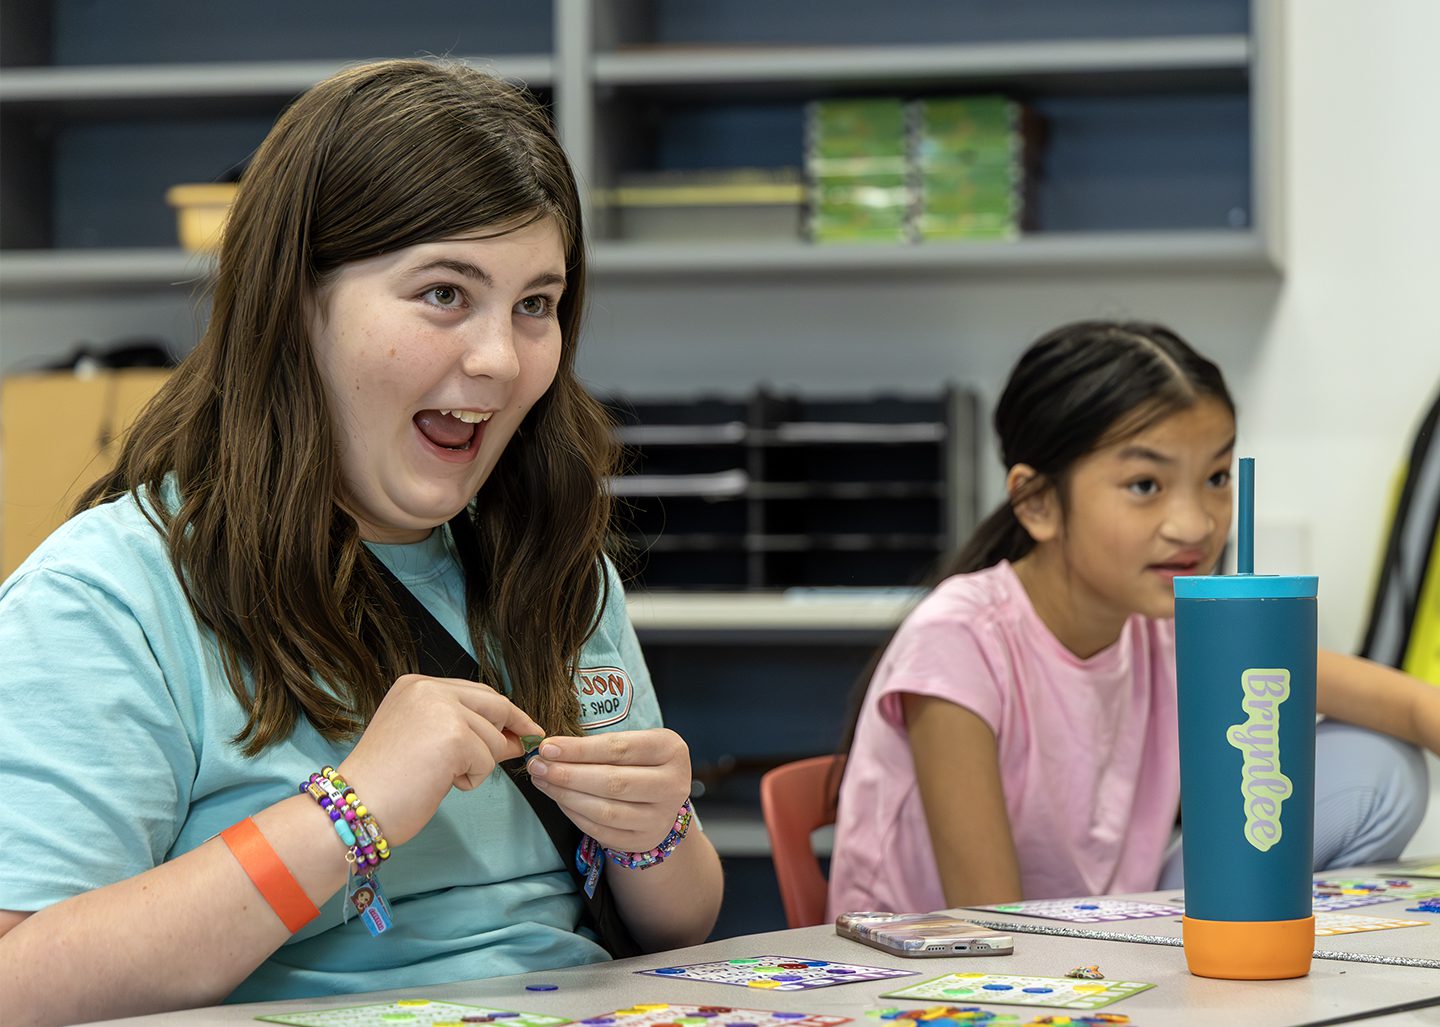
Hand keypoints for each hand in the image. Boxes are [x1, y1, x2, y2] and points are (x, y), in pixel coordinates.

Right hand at [336, 673, 543, 847]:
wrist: (356, 806)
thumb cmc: (386, 783)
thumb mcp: (426, 742)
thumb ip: (465, 730)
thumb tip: (517, 736)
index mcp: (417, 684)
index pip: (478, 692)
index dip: (504, 713)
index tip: (526, 727)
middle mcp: (429, 689)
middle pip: (495, 706)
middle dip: (511, 731)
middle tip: (522, 749)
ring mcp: (442, 709)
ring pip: (493, 738)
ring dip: (477, 765)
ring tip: (439, 775)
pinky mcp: (454, 736)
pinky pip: (487, 761)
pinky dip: (471, 779)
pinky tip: (440, 782)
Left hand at [525, 728, 691, 853]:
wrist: (664, 798)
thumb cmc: (643, 761)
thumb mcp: (635, 742)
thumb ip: (602, 744)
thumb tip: (551, 748)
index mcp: (671, 750)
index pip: (619, 749)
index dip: (579, 749)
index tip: (547, 747)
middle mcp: (672, 785)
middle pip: (612, 782)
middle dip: (568, 774)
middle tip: (538, 766)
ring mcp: (660, 817)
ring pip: (604, 810)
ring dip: (566, 795)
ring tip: (543, 781)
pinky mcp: (643, 839)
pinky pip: (601, 831)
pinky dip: (574, 814)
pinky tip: (559, 799)